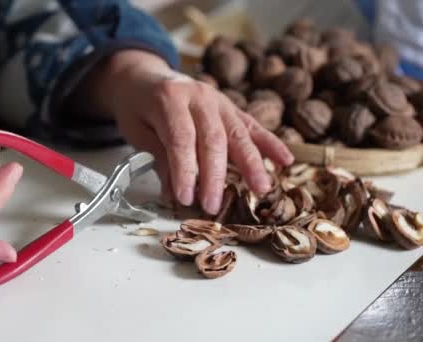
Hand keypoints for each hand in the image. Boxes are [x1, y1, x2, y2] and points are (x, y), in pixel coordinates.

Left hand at [78, 50, 293, 213]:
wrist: (143, 76)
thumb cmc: (137, 105)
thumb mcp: (136, 130)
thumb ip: (159, 157)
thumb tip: (174, 192)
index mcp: (169, 98)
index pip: (181, 139)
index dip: (185, 171)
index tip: (186, 198)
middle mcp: (199, 95)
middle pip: (213, 138)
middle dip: (215, 176)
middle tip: (212, 205)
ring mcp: (218, 99)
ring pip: (238, 133)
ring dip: (251, 163)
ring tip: (260, 188)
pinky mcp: (230, 107)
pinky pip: (253, 125)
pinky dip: (270, 143)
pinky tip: (285, 161)